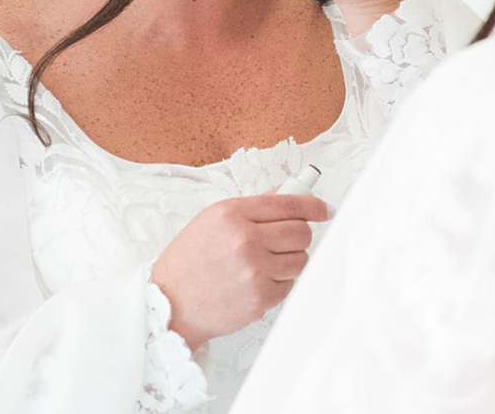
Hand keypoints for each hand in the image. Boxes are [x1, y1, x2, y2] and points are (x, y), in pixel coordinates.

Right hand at [150, 192, 329, 350]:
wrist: (170, 303)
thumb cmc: (189, 260)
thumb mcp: (213, 220)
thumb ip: (254, 206)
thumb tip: (289, 191)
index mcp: (233, 214)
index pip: (290, 204)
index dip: (314, 206)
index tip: (324, 210)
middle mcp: (245, 240)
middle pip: (302, 232)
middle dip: (299, 235)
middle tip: (286, 241)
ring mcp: (254, 271)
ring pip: (301, 260)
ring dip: (290, 261)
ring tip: (265, 264)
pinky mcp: (260, 299)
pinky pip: (290, 285)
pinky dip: (279, 283)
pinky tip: (256, 282)